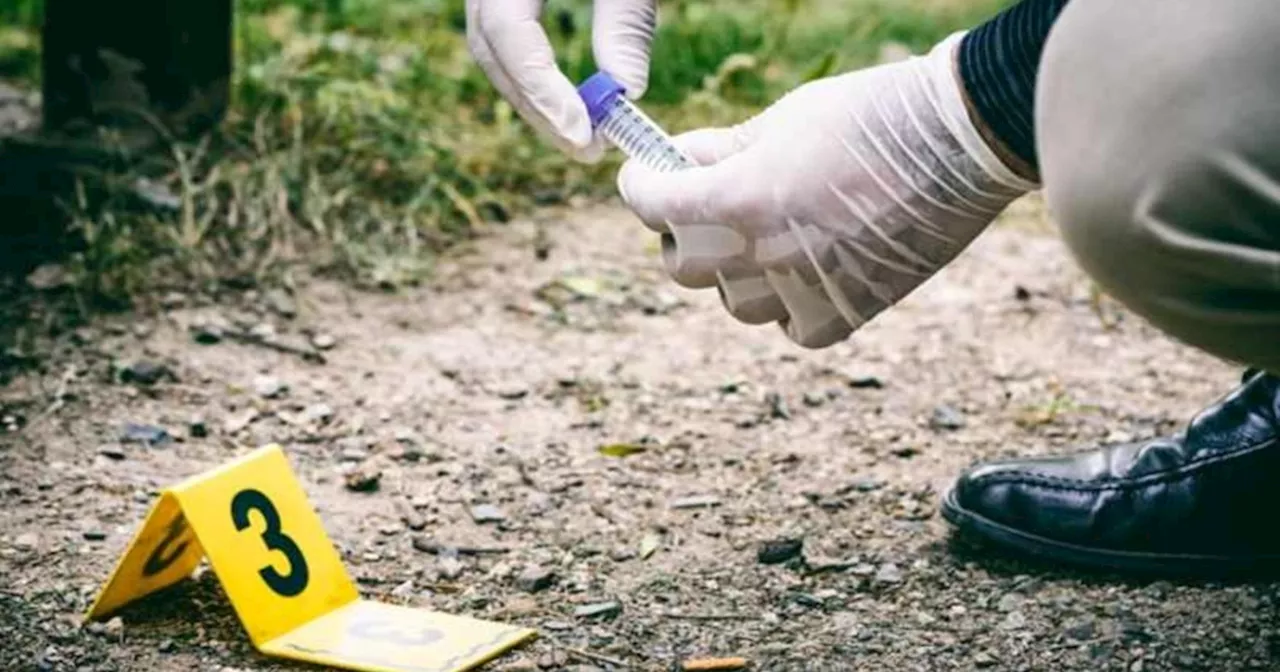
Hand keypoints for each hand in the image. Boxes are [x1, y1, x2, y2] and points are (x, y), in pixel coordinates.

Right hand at [466, 0, 656, 160]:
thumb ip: (626, 21)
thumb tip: (628, 91)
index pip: (504, 30)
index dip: (539, 87)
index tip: (580, 134)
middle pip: (492, 48)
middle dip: (538, 107)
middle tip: (586, 149)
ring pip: (493, 50)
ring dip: (535, 98)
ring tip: (582, 137)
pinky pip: (506, 38)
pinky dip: (534, 75)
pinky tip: (569, 104)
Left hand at [618, 32, 1038, 347]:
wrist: (961, 141)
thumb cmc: (873, 115)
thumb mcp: (785, 118)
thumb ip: (724, 149)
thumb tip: (679, 160)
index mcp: (743, 196)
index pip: (655, 205)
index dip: (639, 187)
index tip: (642, 179)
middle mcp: (768, 254)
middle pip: (682, 267)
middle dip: (679, 234)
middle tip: (694, 213)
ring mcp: (807, 290)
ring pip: (736, 302)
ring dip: (735, 271)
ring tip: (762, 237)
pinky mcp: (850, 312)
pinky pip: (791, 327)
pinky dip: (785, 306)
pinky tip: (799, 274)